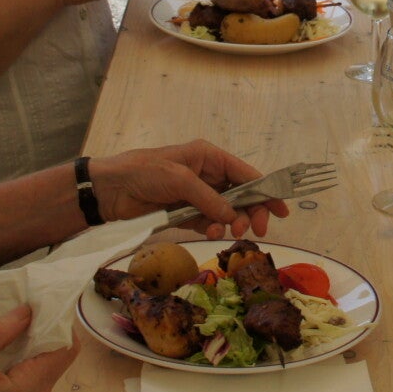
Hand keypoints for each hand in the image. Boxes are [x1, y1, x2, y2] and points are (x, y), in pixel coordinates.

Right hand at [0, 306, 77, 391]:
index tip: (40, 300)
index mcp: (31, 390)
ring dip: (31, 344)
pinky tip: (3, 349)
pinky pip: (33, 377)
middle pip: (57, 355)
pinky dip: (23, 360)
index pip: (67, 347)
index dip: (59, 321)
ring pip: (44, 365)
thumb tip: (28, 309)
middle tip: (20, 307)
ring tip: (8, 326)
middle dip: (42, 329)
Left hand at [89, 140, 287, 237]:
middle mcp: (206, 174)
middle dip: (250, 212)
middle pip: (240, 195)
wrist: (110, 190)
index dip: (266, 190)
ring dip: (230, 223)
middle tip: (256, 230)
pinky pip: (208, 222)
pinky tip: (211, 234)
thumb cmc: (143, 172)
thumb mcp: (179, 179)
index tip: (281, 210)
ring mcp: (196, 194)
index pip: (245, 173)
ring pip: (226, 211)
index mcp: (208, 157)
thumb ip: (208, 198)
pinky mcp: (185, 212)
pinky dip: (213, 229)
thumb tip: (233, 215)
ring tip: (225, 233)